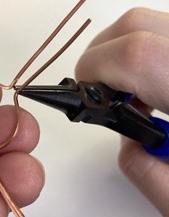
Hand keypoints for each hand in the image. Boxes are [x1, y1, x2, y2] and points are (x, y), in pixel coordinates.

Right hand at [75, 8, 168, 216]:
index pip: (138, 55)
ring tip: (138, 93)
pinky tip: (163, 87)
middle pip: (142, 24)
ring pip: (159, 23)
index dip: (95, 68)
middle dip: (103, 54)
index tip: (84, 90)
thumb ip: (141, 166)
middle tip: (103, 90)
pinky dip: (153, 53)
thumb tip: (125, 133)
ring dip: (128, 53)